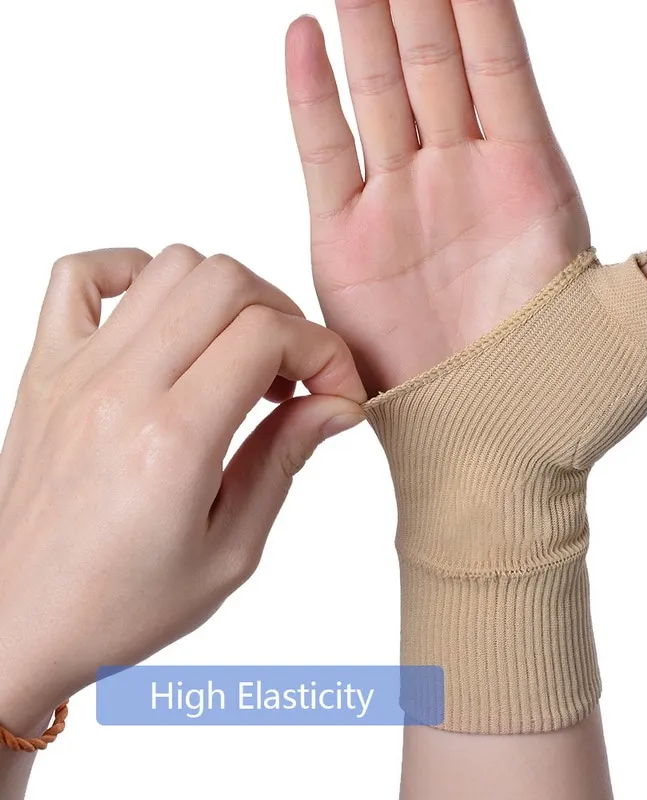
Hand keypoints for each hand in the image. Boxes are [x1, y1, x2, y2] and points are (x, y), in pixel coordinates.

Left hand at [0, 245, 365, 734]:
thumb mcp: (230, 550)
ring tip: (237, 356)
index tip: (335, 391)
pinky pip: (80, 275)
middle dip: (283, 315)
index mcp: (173, 440)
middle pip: (225, 282)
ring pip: (169, 266)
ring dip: (225, 298)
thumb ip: (284, 460)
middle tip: (293, 374)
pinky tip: (163, 323)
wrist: (18, 623)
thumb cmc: (120, 605)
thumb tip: (336, 405)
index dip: (324, 352)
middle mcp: (121, 388)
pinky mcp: (45, 369)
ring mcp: (76, 370)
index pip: (268, 335)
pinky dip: (132, 273)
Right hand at [285, 1, 646, 394]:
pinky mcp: (346, 245)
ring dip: (364, 27)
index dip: (483, 2)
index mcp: (533, 184)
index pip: (504, 68)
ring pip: (378, 94)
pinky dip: (312, 97)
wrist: (488, 461)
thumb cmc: (569, 406)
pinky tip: (306, 35)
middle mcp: (462, 182)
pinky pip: (325, 155)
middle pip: (437, 64)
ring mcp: (400, 208)